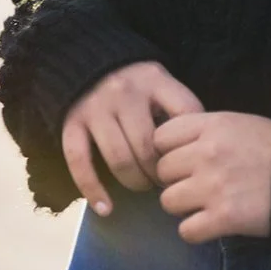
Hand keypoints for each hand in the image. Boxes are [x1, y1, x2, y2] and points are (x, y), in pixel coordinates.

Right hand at [61, 61, 204, 215]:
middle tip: (167, 181)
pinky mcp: (71, 124)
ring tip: (144, 185)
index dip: (191, 144)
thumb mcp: (162, 82)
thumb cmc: (134, 82)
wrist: (86, 60)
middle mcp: (124, 94)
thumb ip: (178, 107)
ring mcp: (95, 109)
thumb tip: (199, 149)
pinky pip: (80, 162)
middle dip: (160, 171)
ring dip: (135, 181)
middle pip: (148, 145)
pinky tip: (106, 209)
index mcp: (154, 80)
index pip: (184, 113)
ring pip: (119, 158)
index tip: (193, 162)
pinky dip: (92, 190)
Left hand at [153, 111, 270, 243]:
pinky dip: (196, 231)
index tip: (185, 159)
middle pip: (162, 171)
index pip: (162, 137)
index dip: (170, 150)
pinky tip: (212, 224)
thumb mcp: (243, 125)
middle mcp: (207, 153)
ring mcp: (213, 187)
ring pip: (168, 201)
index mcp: (213, 125)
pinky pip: (186, 231)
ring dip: (184, 206)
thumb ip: (210, 132)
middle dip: (177, 179)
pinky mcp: (223, 218)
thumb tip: (180, 148)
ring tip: (206, 205)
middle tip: (198, 185)